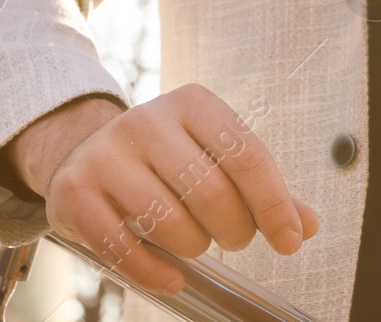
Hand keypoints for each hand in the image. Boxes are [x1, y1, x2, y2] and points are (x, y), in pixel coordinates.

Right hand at [0, 85, 317, 295]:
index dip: (274, 204)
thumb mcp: (216, 157)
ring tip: (197, 242)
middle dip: (235, 230)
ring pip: (167, 222)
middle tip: (235, 237)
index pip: (247, 155)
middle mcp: (147, 121)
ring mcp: (106, 155)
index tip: (290, 240)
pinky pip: (121, 249)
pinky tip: (172, 277)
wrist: (84, 151)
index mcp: (193, 103)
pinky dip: (154, 273)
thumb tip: (306, 225)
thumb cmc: (167, 158)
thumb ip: (263, 190)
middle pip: (210, 192)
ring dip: (194, 247)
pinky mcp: (74, 193)